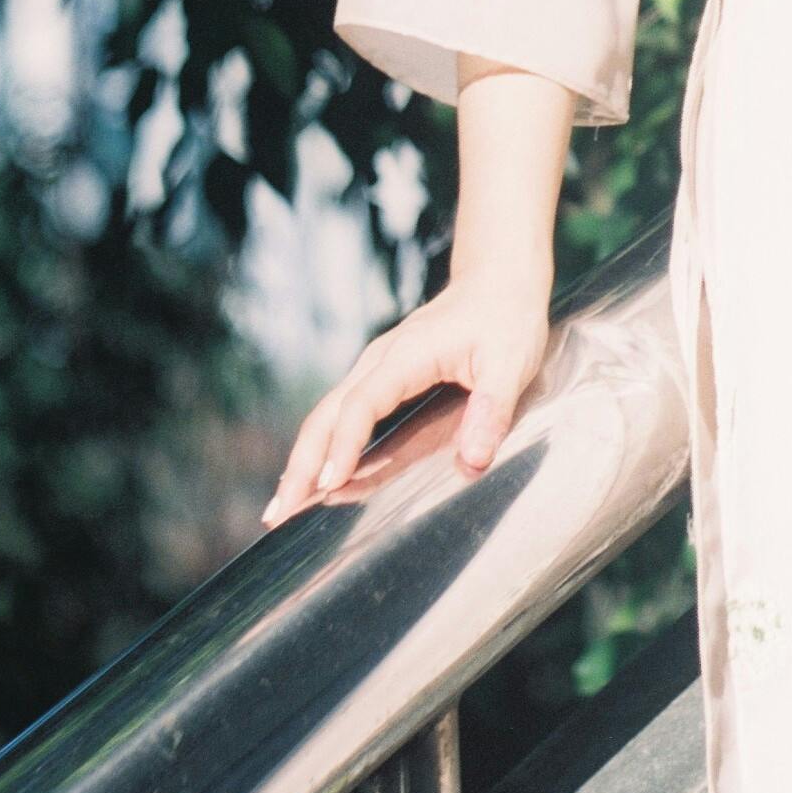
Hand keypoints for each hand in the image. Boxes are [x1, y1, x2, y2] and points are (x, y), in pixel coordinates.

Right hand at [259, 263, 552, 526]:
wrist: (499, 279)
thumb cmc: (507, 318)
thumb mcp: (512, 362)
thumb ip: (492, 410)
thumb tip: (472, 463)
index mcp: (407, 356)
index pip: (362, 405)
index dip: (343, 446)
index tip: (327, 485)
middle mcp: (381, 361)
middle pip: (327, 414)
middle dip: (302, 463)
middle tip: (279, 514)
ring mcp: (378, 368)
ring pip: (328, 414)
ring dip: (305, 458)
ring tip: (284, 506)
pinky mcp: (384, 377)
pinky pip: (345, 413)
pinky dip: (325, 445)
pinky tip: (318, 477)